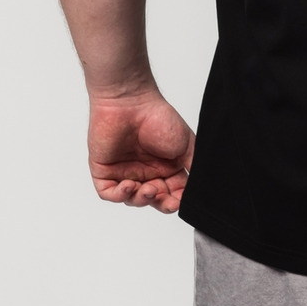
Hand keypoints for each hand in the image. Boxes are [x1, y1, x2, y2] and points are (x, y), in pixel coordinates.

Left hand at [87, 90, 193, 213]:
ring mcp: (124, 172)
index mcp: (166, 168)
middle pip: (153, 200)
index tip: (180, 200)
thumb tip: (202, 189)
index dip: (176, 201)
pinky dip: (119, 195)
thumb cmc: (158, 117)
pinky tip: (128, 186)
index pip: (172, 194)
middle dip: (160, 203)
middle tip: (164, 199)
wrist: (131, 102)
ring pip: (132, 199)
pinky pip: (109, 193)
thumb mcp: (187, 145)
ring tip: (146, 189)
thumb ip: (194, 167)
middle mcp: (145, 172)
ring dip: (140, 200)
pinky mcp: (104, 170)